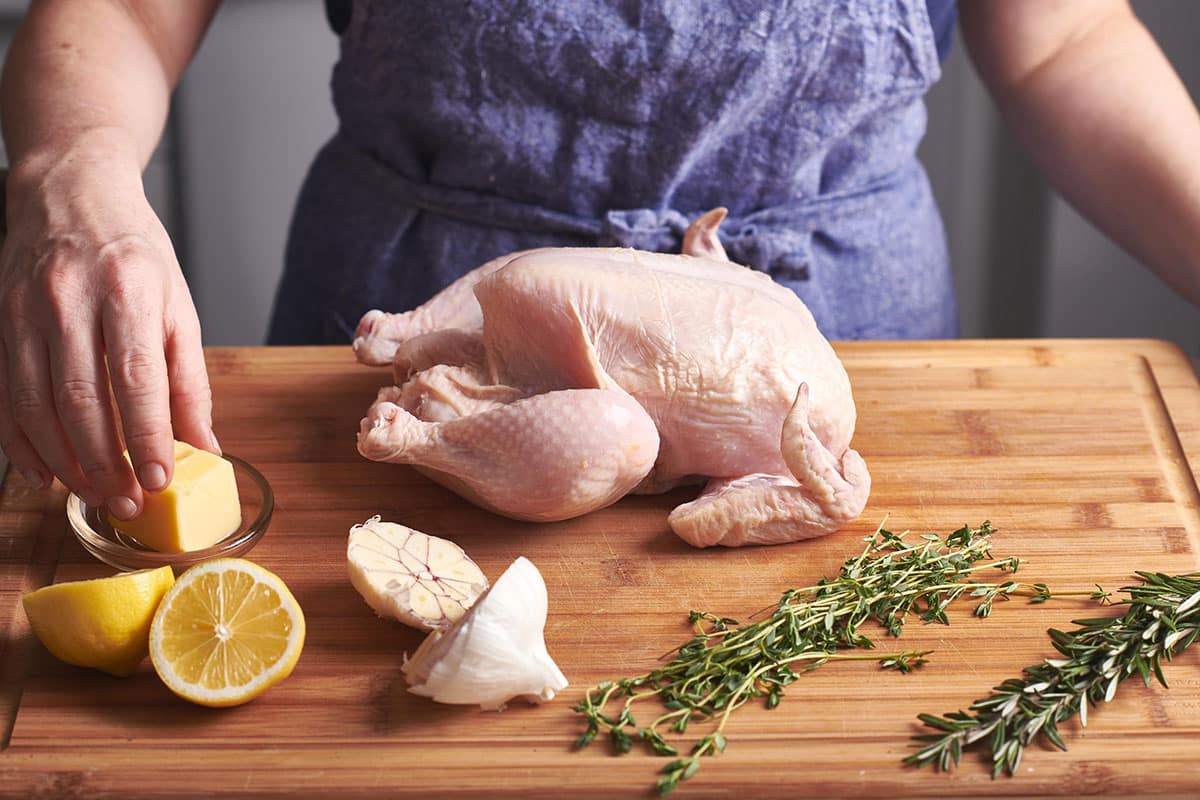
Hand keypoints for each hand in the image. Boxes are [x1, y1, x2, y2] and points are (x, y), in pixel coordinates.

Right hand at [0, 131, 215, 519]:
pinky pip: (4, 394)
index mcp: (128, 289)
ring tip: (93, 493)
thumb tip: (203, 445)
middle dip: (104, 461)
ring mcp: (25, 310)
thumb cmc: (133, 252)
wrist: (68, 192)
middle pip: (81, 398)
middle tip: (127, 501)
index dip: (147, 435)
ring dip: (64, 460)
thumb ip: (189, 380)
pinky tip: (43, 472)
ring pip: (35, 403)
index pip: (137, 378)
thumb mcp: (179, 306)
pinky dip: (21, 442)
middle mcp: (70, 298)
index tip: (158, 478)